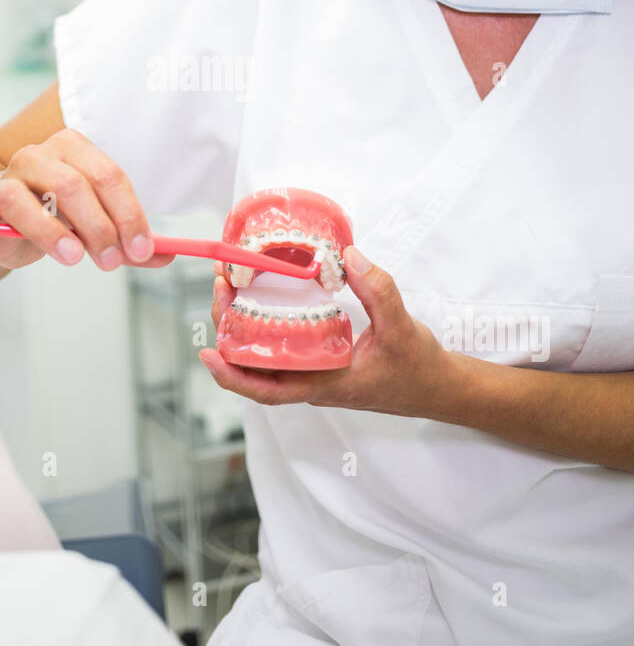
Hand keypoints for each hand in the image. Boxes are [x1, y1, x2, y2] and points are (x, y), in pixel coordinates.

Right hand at [0, 128, 175, 273]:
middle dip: (98, 226)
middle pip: (72, 185)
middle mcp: (35, 157)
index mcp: (71, 150)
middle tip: (112, 261)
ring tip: (72, 257)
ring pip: (20, 199)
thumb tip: (167, 255)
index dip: (128, 214)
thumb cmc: (53, 215)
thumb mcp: (93, 224)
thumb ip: (127, 239)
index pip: (108, 176)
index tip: (140, 249)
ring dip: (48, 231)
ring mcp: (0, 182)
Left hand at [200, 248, 460, 415]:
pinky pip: (284, 348)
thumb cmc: (418, 367)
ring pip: (267, 357)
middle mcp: (313, 381)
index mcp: (326, 384)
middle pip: (257, 368)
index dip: (234, 376)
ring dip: (244, 326)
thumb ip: (378, 291)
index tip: (208, 354)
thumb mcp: (401, 327)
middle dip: (230, 333)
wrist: (436, 386)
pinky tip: (259, 298)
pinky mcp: (322, 361)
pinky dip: (266, 326)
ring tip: (231, 286)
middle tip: (220, 289)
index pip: (269, 390)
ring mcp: (316, 373)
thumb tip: (349, 256)